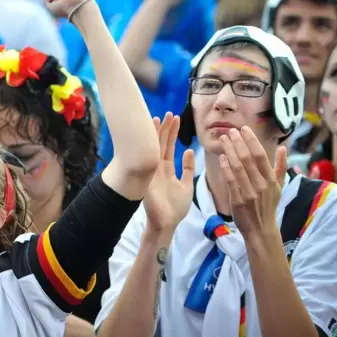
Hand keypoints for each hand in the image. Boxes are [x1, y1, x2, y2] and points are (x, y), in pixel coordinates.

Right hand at [143, 113, 195, 231]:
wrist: (167, 223)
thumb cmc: (176, 208)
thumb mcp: (186, 185)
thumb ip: (187, 168)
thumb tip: (189, 151)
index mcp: (166, 170)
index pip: (168, 147)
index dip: (172, 133)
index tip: (175, 118)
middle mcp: (157, 168)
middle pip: (161, 145)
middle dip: (164, 129)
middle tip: (168, 113)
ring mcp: (151, 172)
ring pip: (154, 149)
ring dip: (156, 134)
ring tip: (159, 118)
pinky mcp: (148, 179)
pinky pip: (149, 160)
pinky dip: (149, 149)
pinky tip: (150, 137)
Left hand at [219, 127, 286, 237]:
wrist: (261, 230)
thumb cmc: (268, 206)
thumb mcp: (279, 187)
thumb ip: (280, 167)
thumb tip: (284, 148)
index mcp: (271, 179)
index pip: (261, 155)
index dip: (251, 140)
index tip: (243, 129)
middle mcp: (261, 184)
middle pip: (248, 158)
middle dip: (238, 142)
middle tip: (230, 131)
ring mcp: (249, 192)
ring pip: (238, 167)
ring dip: (230, 151)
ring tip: (223, 140)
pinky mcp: (238, 200)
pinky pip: (231, 180)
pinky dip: (226, 167)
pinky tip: (221, 158)